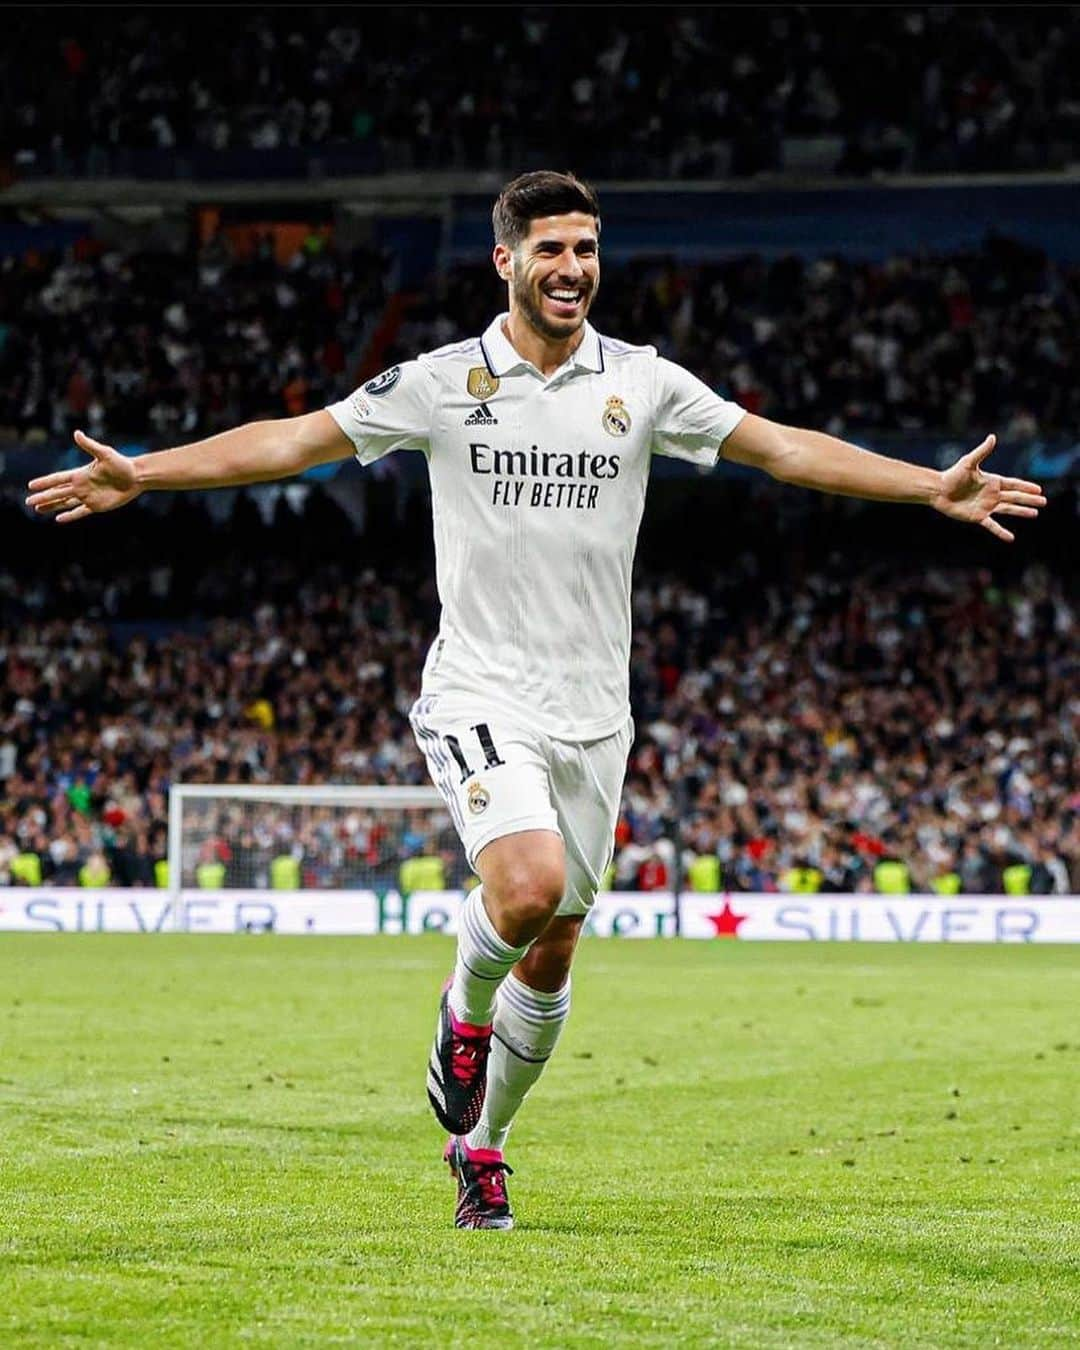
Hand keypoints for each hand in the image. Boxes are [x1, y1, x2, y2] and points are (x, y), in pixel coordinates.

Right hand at [25, 430, 140, 522]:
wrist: (137, 477)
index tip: (31, 486)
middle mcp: (81, 486)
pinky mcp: (97, 506)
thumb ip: (89, 445)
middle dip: (43, 497)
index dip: (45, 482)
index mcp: (80, 474)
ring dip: (52, 506)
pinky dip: (70, 516)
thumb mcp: (105, 453)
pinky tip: (59, 519)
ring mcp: (88, 497)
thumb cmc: (122, 463)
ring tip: (38, 510)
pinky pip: (80, 512)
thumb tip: (76, 433)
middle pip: (57, 493)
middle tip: (28, 502)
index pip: (58, 479)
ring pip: (65, 503)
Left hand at [932, 434, 1045, 542]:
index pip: (1013, 484)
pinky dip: (1001, 532)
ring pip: (1008, 510)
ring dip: (1021, 512)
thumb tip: (993, 437)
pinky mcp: (978, 517)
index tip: (1038, 489)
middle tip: (1043, 502)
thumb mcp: (969, 462)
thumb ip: (982, 452)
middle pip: (1015, 497)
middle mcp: (991, 494)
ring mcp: (986, 506)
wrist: (938, 490)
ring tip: (1035, 514)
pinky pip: (992, 525)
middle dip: (1029, 499)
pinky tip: (1010, 538)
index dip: (1026, 486)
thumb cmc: (952, 475)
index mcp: (992, 482)